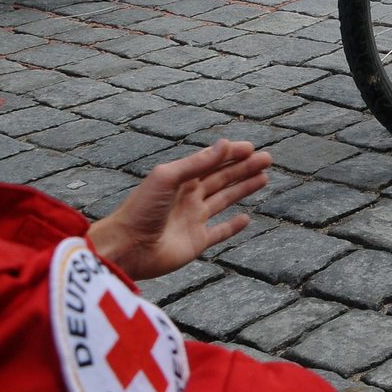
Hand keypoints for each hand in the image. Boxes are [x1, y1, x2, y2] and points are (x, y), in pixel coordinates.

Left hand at [86, 139, 271, 280]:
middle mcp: (189, 197)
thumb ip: (196, 163)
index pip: (211, 161)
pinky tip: (246, 218)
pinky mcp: (196, 242)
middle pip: (222, 178)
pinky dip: (233, 226)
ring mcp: (193, 220)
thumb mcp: (166, 178)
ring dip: (243, 189)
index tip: (251, 148)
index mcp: (181, 179)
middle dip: (244, 168)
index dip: (231, 153)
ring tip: (264, 178)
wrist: (125, 247)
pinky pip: (220, 232)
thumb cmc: (140, 210)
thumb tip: (224, 144)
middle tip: (266, 159)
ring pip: (225, 200)